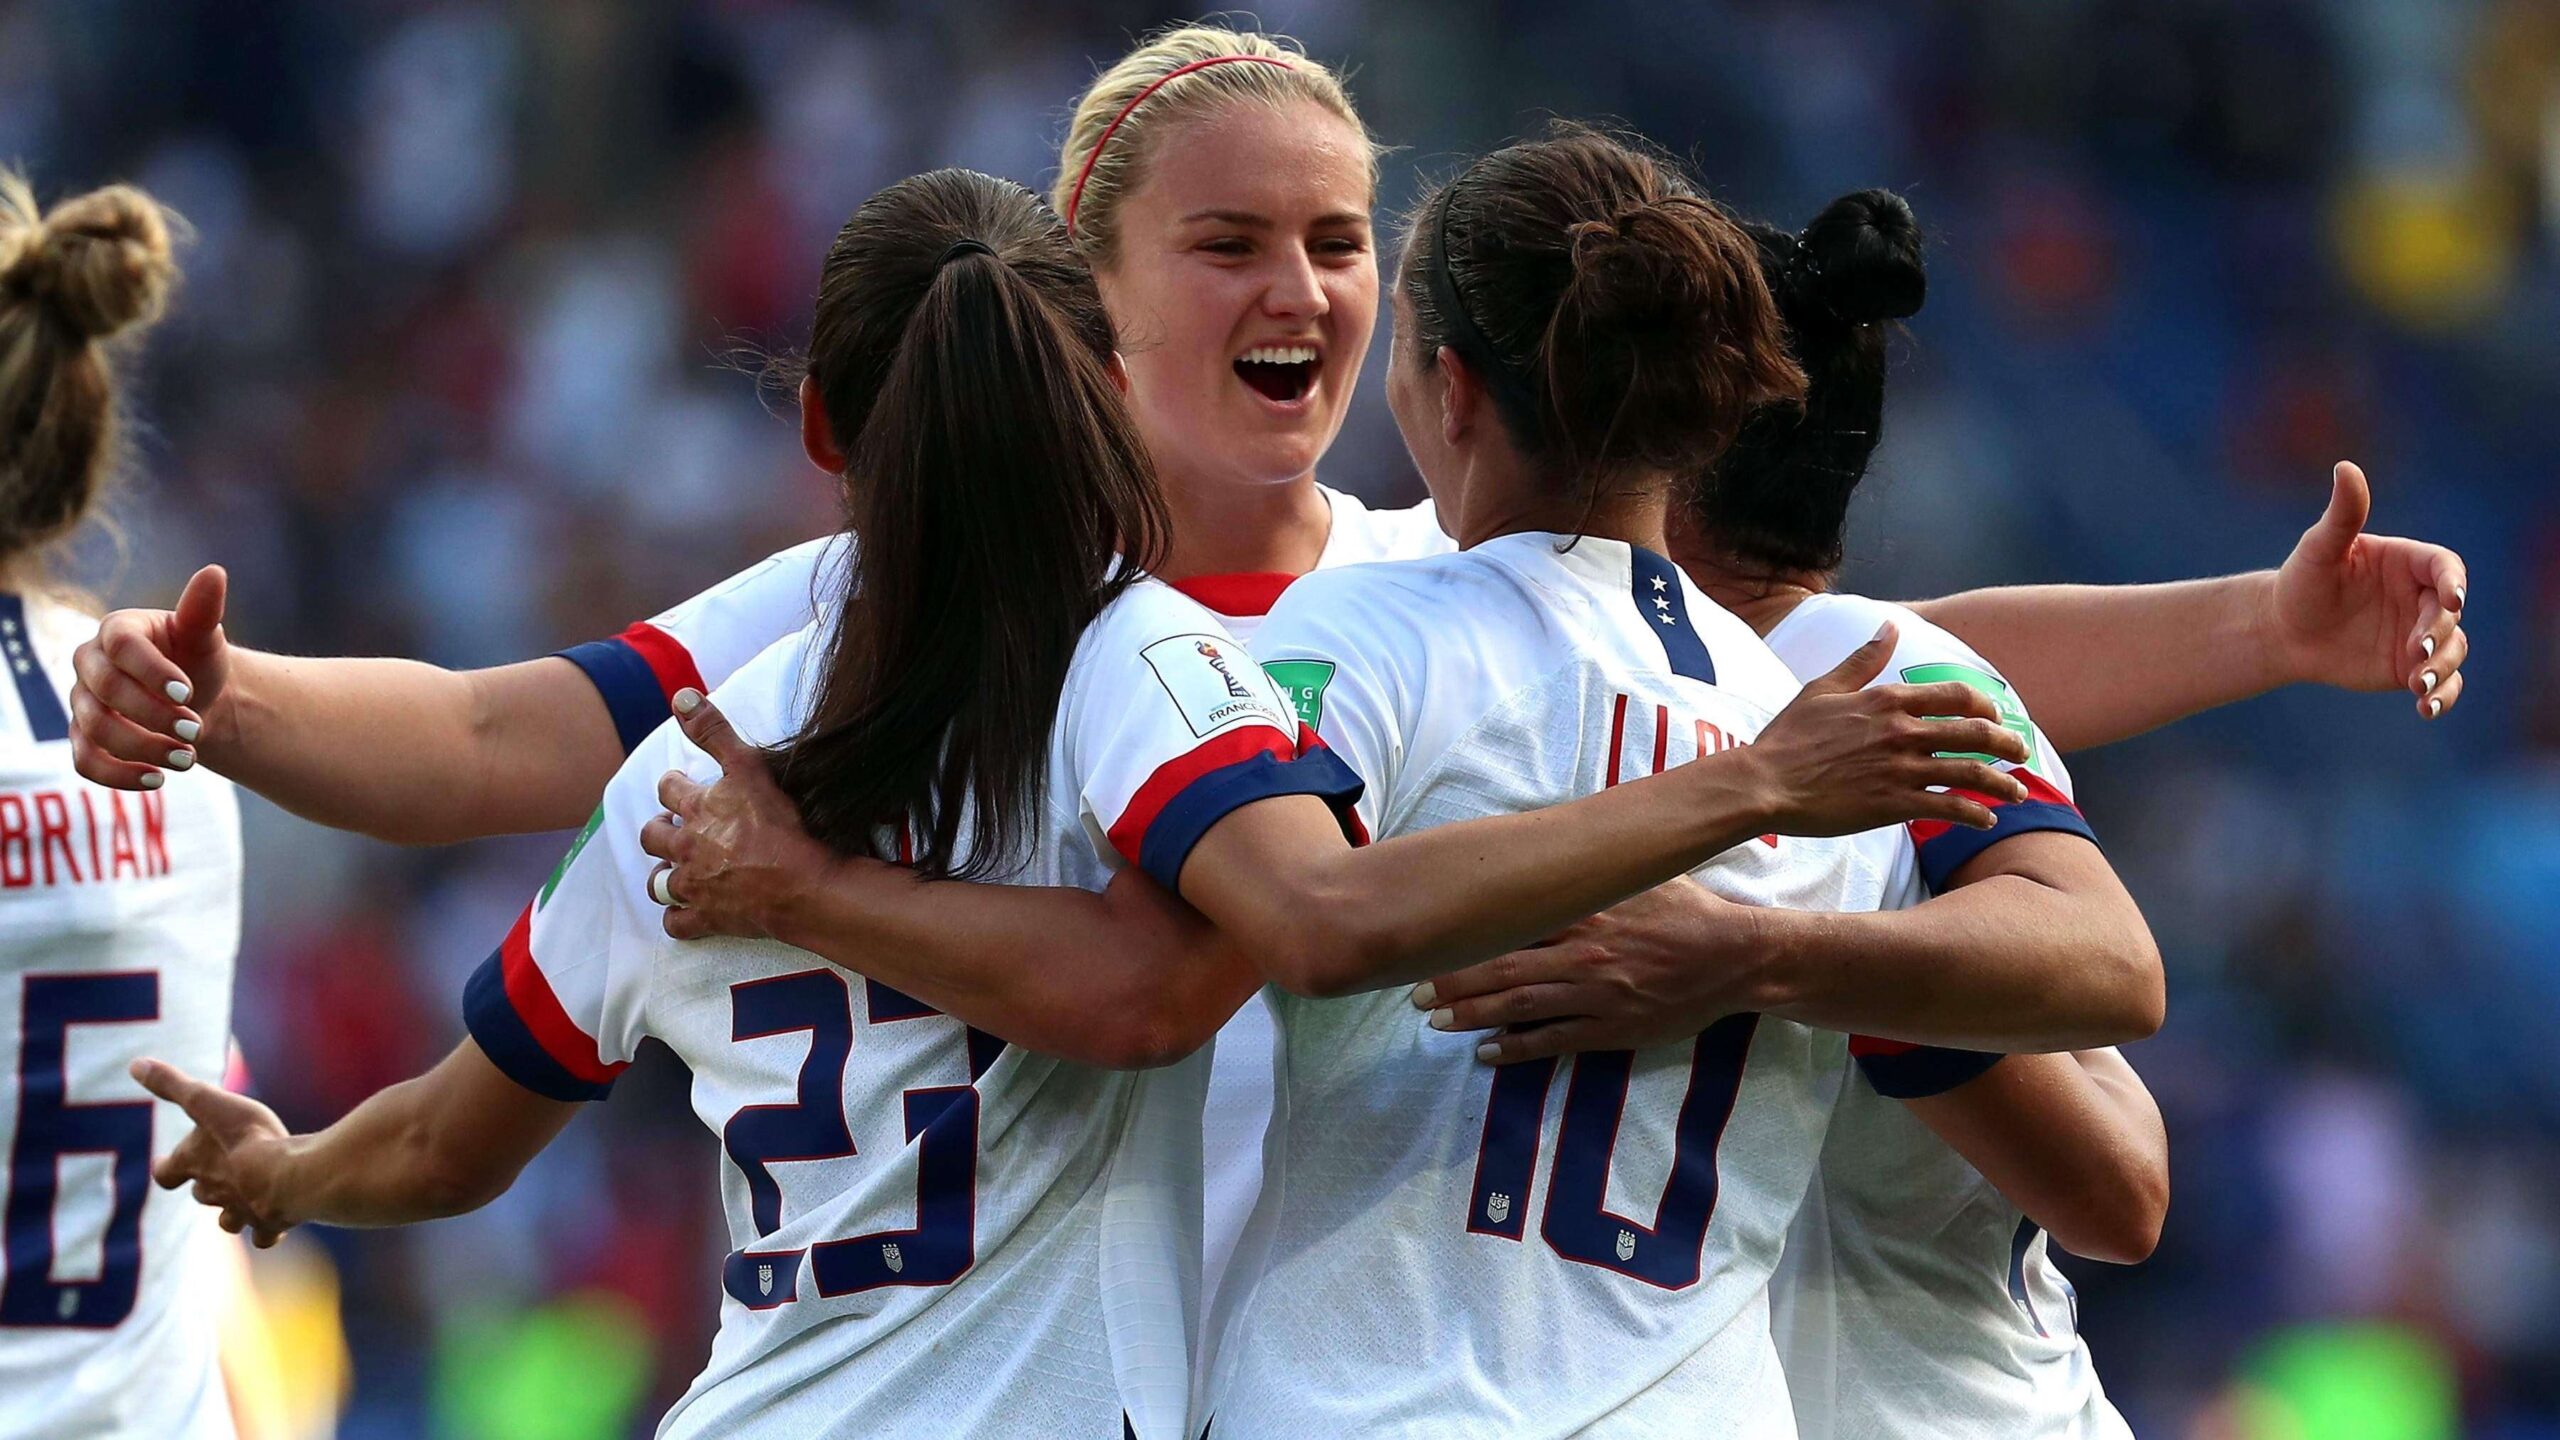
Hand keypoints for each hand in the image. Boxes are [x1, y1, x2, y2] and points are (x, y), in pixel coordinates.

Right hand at [72, 565, 228, 789]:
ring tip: (189, 758)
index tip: (189, 691)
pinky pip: (86, 762)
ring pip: (96, 730)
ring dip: (143, 748)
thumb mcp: (205, 635)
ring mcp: (82, 703)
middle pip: (106, 692)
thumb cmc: (196, 660)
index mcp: (116, 631)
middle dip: (153, 715)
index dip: (152, 671)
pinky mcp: (84, 738)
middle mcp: (89, 665)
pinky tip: (158, 780)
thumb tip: (214, 572)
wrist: (195, 700)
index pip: (121, 647)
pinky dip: (119, 776)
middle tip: (195, 729)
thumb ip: (203, 608)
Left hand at [132, 1057, 295, 1247]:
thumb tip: (134, 1063)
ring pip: (229, 1220)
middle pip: (200, 1194)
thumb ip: (172, 1084)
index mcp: (194, 1165)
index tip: (166, 1166)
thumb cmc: (247, 1138)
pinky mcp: (270, 1224)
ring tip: (247, 1199)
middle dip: (207, 1187)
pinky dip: (268, 1229)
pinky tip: (277, 1222)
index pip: (165, 1173)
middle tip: (219, 1174)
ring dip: (233, 1211)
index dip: (166, 1168)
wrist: (288, 1177)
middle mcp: (212, 1192)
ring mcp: (241, 1212)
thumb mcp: (208, 1101)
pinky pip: (265, 1234)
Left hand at [640, 690, 844, 940]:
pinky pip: (678, 924)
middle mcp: (687, 848)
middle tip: (670, 830)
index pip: (669, 789)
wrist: (798, 883)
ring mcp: (694, 887)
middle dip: (658, 832)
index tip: (679, 784)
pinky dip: (678, 919)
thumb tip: (679, 696)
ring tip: (671, 872)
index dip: (674, 785)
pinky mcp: (707, 919)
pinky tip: (684, 915)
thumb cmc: (778, 825)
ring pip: (659, 883)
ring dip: (662, 876)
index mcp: (697, 810)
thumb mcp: (748, 766)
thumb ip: (715, 731)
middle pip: (654, 838)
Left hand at [1410, 876, 1769, 1063]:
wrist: (1736, 957)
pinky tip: (1486, 1053)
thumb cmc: (1688, 910)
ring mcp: (1596, 994)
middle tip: (1415, 993)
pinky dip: (1517, 1048)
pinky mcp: (1613, 1028)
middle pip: (1503, 967)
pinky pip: (1554, 1040)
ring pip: (1520, 1004)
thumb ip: (1594, 868)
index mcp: (1586, 910)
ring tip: (1437, 1023)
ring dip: (1473, 1015)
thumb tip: (1550, 843)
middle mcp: (1583, 952)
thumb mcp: (1639, 876)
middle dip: (1454, 981)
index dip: (1465, 935)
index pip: (1510, 921)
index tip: (1429, 939)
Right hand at [1742, 623, 2030, 836]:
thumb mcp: (1822, 688)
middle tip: (2023, 754)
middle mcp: (1901, 731)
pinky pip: (1949, 807)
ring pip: (1970, 773)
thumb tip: (1888, 627)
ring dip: (2002, 783)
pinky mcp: (1894, 804)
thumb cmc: (1787, 737)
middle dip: (2008, 744)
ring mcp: (1900, 768)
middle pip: (1975, 734)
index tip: (1995, 717)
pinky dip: (1975, 814)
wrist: (1764, 782)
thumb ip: (1861, 659)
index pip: (1955, 696)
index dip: (1984, 706)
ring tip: (2018, 792)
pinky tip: (1986, 820)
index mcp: (1886, 700)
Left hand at [2264, 462, 2467, 718]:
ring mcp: (2421, 633)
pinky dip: (2442, 695)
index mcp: (2407, 563)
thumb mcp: (2318, 549)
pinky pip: (2441, 681)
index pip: (2446, 567)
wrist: (2284, 630)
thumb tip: (2345, 467)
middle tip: (2417, 651)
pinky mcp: (2411, 666)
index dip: (2454, 581)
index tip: (2452, 599)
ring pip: (2454, 650)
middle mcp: (2421, 597)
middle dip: (2441, 633)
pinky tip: (2426, 708)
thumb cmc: (2301, 583)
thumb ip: (2342, 514)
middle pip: (2452, 613)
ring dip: (2444, 669)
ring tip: (2420, 687)